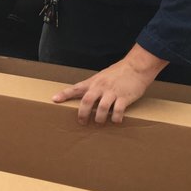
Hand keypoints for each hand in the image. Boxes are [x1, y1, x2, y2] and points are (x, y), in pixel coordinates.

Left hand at [52, 46, 166, 124]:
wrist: (136, 67)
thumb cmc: (118, 72)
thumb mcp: (101, 77)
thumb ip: (93, 87)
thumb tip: (84, 99)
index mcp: (93, 82)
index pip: (75, 88)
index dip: (64, 94)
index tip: (54, 99)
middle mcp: (101, 87)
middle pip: (87, 101)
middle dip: (82, 114)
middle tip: (82, 122)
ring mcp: (113, 92)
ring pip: (102, 108)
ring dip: (99, 118)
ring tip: (99, 123)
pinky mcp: (125, 97)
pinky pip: (118, 110)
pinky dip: (115, 118)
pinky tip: (115, 121)